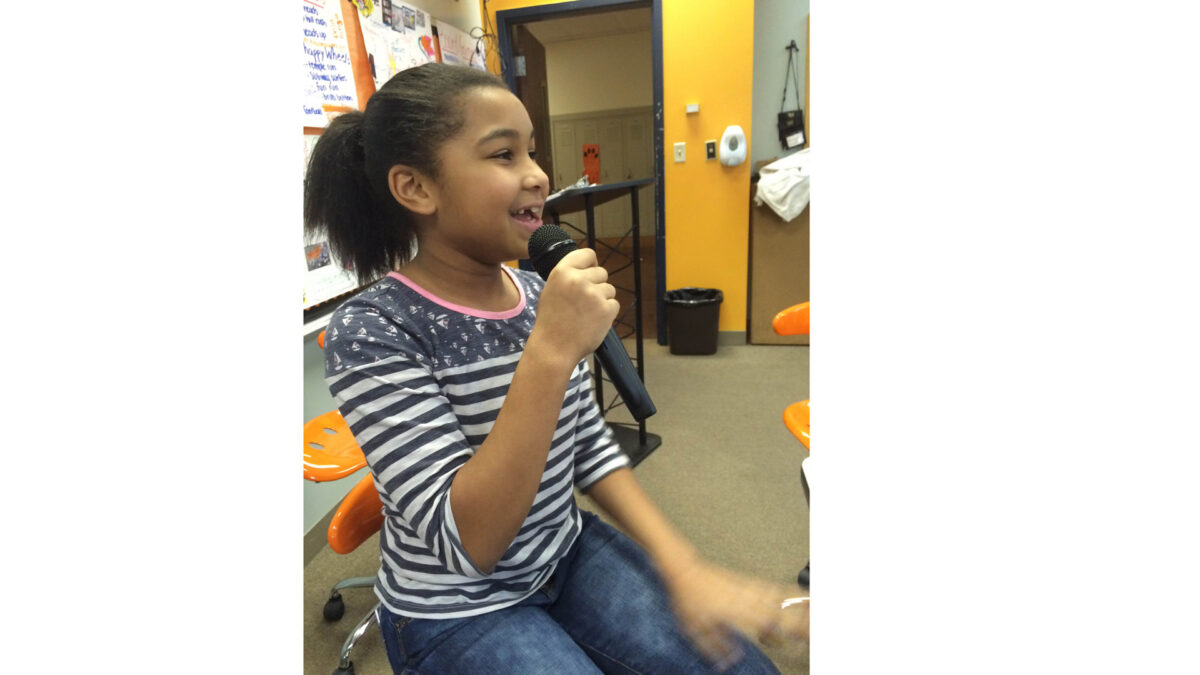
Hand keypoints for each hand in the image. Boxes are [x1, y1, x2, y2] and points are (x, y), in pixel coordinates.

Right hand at [531, 247, 618, 363]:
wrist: (554, 348)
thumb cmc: (551, 321)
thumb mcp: (551, 290)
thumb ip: (569, 277)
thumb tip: (588, 268)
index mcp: (562, 272)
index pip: (588, 254)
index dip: (591, 264)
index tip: (590, 272)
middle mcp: (578, 279)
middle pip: (601, 272)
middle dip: (597, 285)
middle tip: (584, 302)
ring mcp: (594, 294)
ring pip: (609, 289)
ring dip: (602, 300)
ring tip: (586, 314)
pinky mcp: (606, 309)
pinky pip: (614, 304)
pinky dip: (607, 313)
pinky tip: (593, 322)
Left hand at [660, 558, 808, 668]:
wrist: (685, 571)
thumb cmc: (689, 599)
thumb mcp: (696, 630)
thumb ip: (716, 647)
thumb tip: (730, 662)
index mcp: (738, 614)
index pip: (771, 625)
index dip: (790, 632)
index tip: (805, 639)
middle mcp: (748, 600)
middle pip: (783, 610)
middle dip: (804, 620)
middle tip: (818, 628)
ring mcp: (749, 589)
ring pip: (781, 596)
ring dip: (801, 602)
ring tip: (816, 608)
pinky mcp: (747, 582)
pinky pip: (772, 588)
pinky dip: (787, 591)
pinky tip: (796, 592)